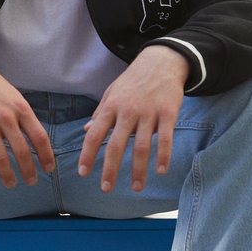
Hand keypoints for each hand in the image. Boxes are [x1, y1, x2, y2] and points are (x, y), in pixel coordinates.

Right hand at [0, 52, 54, 187]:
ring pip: (0, 157)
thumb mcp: (16, 98)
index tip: (49, 170)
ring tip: (11, 184)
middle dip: (28, 171)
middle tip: (31, 182)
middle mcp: (6, 117)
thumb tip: (37, 144)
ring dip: (7, 175)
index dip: (46, 156)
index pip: (39, 137)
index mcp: (21, 109)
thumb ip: (25, 119)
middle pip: (22, 151)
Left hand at [78, 47, 189, 192]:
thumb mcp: (112, 92)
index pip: (94, 134)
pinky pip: (165, 138)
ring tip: (136, 188)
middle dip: (110, 170)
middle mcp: (127, 111)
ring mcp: (148, 112)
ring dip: (138, 170)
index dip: (87, 154)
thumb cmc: (133, 80)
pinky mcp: (168, 113)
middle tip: (106, 189)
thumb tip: (86, 131)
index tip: (83, 173)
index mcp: (111, 107)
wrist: (161, 61)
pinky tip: (160, 171)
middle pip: (116, 145)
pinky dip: (163, 156)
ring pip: (141, 146)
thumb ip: (100, 113)